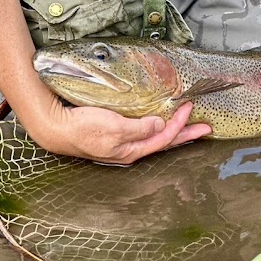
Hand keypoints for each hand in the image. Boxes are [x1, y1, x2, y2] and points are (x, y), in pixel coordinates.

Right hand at [26, 99, 211, 164]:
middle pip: (164, 143)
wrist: (55, 126)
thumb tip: (160, 125)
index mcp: (131, 150)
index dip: (179, 125)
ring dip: (174, 132)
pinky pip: (143, 132)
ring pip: (155, 138)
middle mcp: (130, 150)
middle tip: (206, 128)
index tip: (189, 109)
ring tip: (189, 126)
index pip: (163, 138)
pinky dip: (157, 128)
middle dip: (186, 135)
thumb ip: (139, 128)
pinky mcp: (115, 135)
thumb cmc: (82, 128)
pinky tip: (160, 123)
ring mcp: (122, 144)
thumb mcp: (114, 128)